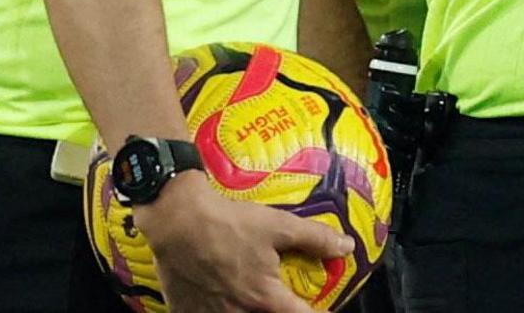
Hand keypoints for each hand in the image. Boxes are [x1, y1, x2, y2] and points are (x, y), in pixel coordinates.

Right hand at [136, 171, 352, 312]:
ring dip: (250, 312)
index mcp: (264, 297)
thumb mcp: (279, 226)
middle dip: (280, 312)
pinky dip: (220, 311)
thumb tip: (346, 247)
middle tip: (284, 302)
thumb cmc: (229, 223)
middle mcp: (238, 312)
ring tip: (254, 302)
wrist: (177, 220)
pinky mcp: (186, 312)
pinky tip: (222, 302)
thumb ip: (315, 239)